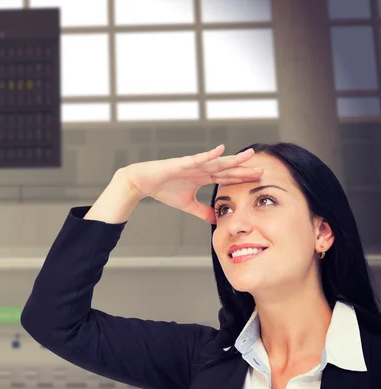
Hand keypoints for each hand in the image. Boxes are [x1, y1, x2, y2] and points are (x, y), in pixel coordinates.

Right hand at [117, 144, 262, 223]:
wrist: (143, 182)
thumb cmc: (163, 189)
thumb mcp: (187, 205)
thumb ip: (202, 211)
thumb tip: (215, 221)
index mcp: (203, 177)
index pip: (227, 178)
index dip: (242, 178)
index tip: (259, 179)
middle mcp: (201, 169)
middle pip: (227, 169)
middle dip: (244, 169)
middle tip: (262, 170)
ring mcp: (193, 164)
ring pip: (217, 161)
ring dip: (233, 159)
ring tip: (249, 155)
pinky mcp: (182, 163)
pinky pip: (198, 158)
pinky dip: (209, 155)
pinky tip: (221, 150)